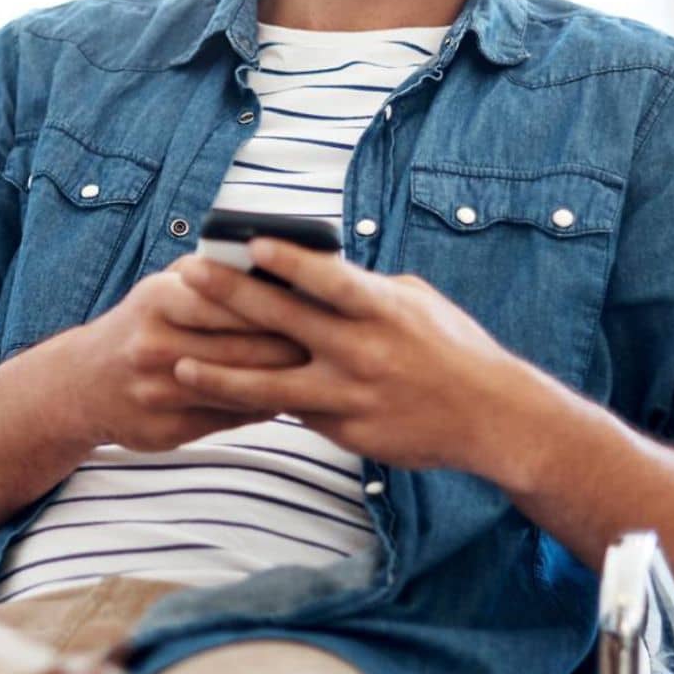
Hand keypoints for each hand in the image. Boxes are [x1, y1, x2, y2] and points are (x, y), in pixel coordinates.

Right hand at [47, 267, 309, 451]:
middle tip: (337, 344)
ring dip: (286, 382)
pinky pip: (230, 418)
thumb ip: (213, 271)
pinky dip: (262, 406)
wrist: (81, 384)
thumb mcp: (164, 287)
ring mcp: (158, 391)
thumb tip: (278, 267)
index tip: (322, 304)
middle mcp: (155, 345)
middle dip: (295, 347)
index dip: (281, 304)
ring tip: (326, 372)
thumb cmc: (141, 323)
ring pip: (241, 388)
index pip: (234, 300)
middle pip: (244, 348)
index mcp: (159, 299)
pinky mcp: (166, 428)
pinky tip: (289, 397)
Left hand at [167, 238, 533, 473]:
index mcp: (383, 309)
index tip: (246, 241)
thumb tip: (314, 268)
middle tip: (186, 278)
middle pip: (284, 322)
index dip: (286, 261)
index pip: (328, 278)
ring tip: (181, 366)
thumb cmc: (453, 349)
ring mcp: (352, 396)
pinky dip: (256, 406)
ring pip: (271, 386)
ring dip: (220, 375)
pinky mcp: (346, 431)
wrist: (493, 419)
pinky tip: (218, 400)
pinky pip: (293, 414)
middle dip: (230, 298)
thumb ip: (364, 289)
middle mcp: (363, 351)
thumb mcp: (415, 303)